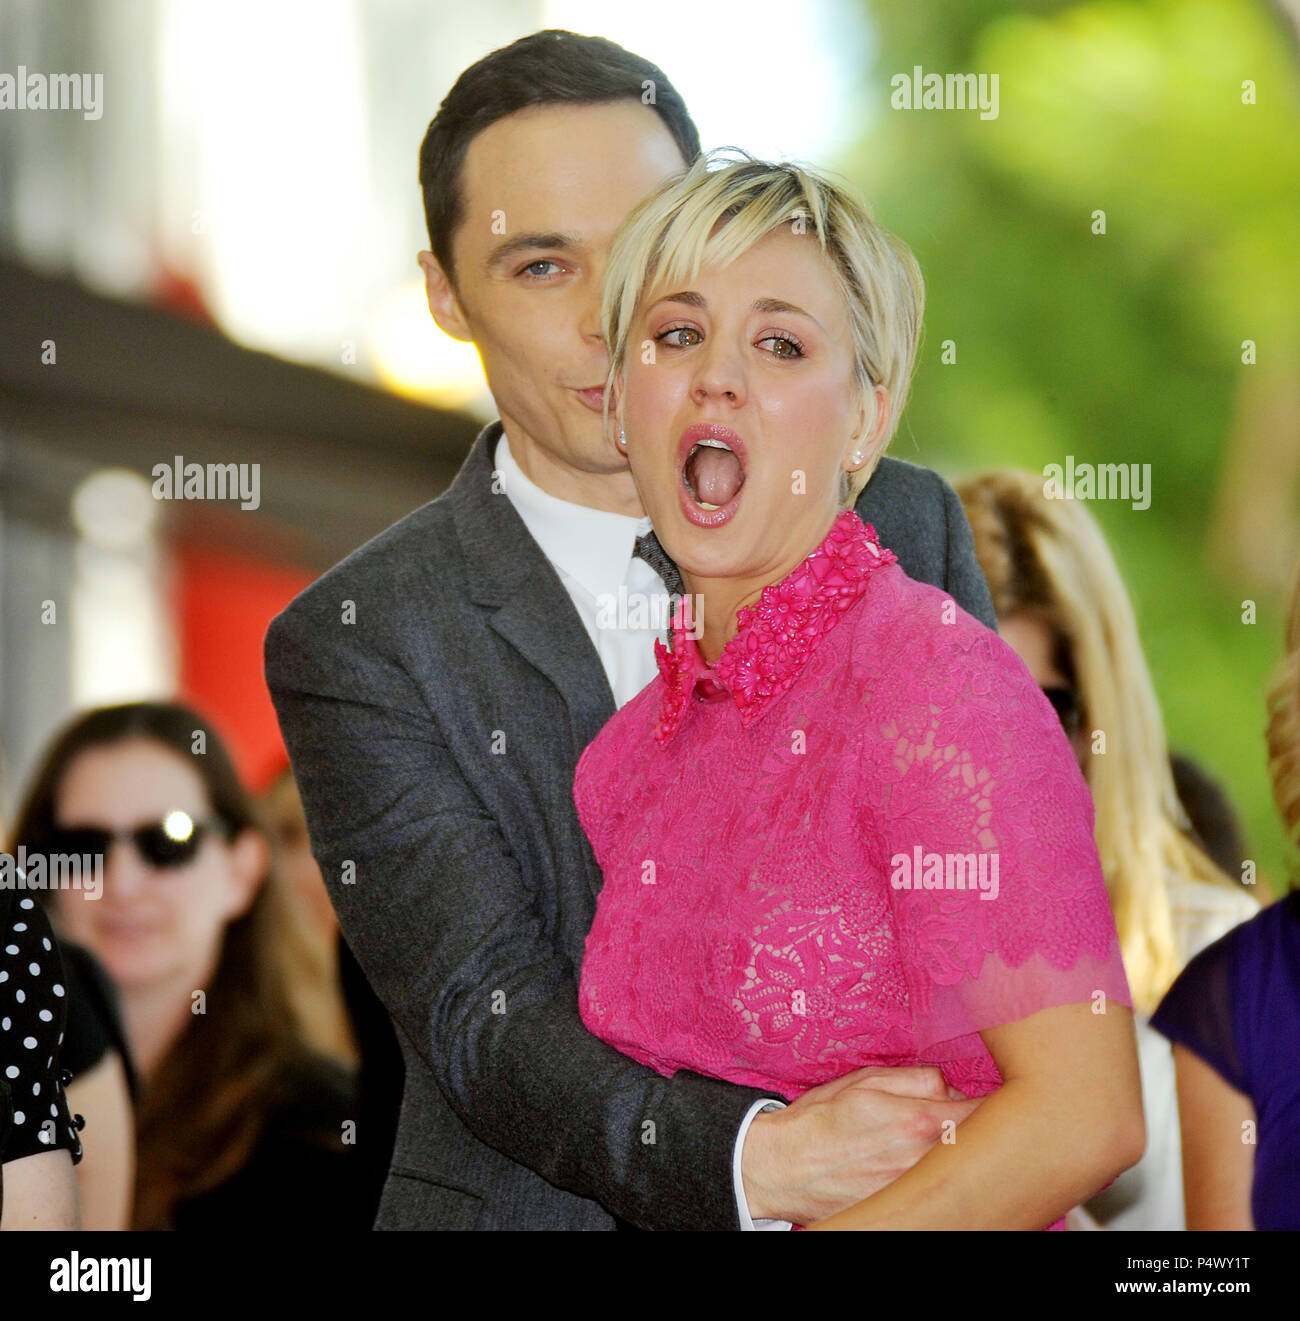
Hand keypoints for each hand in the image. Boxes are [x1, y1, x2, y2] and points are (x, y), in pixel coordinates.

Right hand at [741, 1066, 981, 1223]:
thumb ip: (916, 1078)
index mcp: (917, 1120)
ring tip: (928, 1143)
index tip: (992, 1099)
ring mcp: (916, 1189)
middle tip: (963, 1120)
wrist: (782, 1169)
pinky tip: (913, 1169)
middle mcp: (924, 1160)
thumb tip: (950, 1087)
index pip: (984, 1112)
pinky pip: (935, 1188)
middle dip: (976, 1129)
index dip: (993, 1103)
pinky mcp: (905, 1209)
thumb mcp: (863, 1080)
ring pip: (958, 1167)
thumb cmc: (819, 1121)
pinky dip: (933, 1177)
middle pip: (978, 1143)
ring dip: (953, 1154)